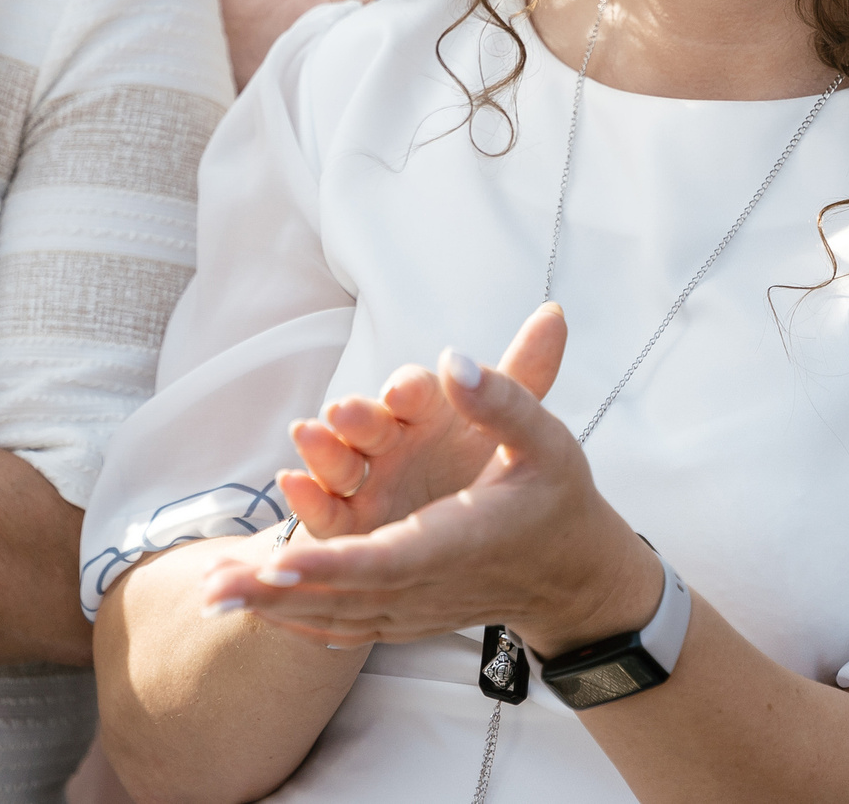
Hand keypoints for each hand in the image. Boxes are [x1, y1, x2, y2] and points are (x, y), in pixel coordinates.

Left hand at [209, 323, 663, 657]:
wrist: (574, 577)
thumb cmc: (559, 500)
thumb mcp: (547, 439)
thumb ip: (504, 398)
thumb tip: (454, 359)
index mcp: (457, 540)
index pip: (386, 559)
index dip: (331, 564)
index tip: (279, 563)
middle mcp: (428, 583)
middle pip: (342, 595)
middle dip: (274, 593)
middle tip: (211, 589)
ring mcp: (413, 608)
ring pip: (334, 617)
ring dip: (271, 609)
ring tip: (210, 596)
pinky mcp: (405, 616)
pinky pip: (344, 627)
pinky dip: (296, 623)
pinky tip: (252, 614)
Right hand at [281, 303, 566, 538]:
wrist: (478, 537)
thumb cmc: (482, 467)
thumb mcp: (513, 427)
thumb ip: (525, 374)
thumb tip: (554, 312)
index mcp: (429, 413)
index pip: (416, 392)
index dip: (409, 390)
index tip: (405, 390)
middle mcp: (391, 440)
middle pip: (368, 421)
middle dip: (355, 414)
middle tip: (344, 412)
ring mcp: (366, 480)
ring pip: (338, 460)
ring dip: (320, 447)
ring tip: (307, 436)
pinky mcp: (350, 525)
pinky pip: (325, 512)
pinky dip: (306, 498)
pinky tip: (294, 483)